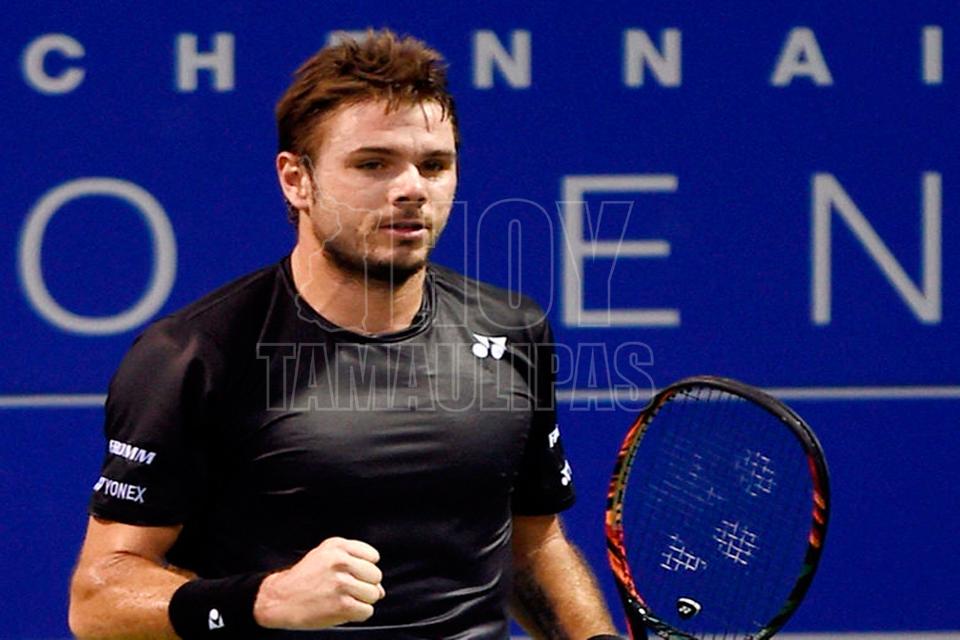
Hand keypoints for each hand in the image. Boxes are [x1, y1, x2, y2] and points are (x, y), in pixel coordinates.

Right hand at [253, 537, 385, 628]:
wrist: (279, 599)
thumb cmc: (304, 578)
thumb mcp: (325, 556)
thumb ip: (355, 564)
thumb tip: (381, 589)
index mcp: (337, 546)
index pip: (373, 556)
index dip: (365, 569)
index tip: (353, 575)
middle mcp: (340, 561)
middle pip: (376, 576)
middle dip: (366, 586)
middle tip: (347, 590)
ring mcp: (341, 583)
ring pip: (374, 594)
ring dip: (362, 601)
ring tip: (344, 599)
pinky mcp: (342, 604)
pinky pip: (367, 611)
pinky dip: (358, 614)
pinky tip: (343, 610)